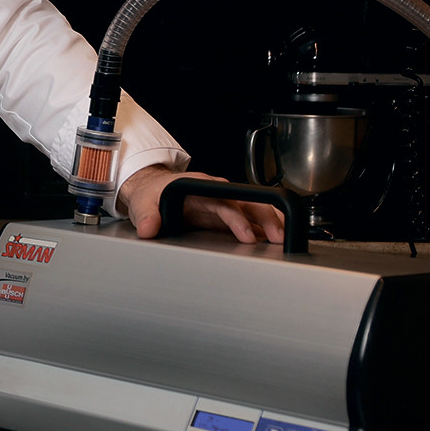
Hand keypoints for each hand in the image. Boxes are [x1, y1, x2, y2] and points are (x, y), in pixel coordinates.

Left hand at [119, 165, 285, 243]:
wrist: (152, 190)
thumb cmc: (153, 193)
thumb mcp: (145, 202)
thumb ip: (147, 216)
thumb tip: (148, 229)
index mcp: (202, 188)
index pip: (225, 203)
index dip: (238, 220)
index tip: (247, 235)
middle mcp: (217, 194)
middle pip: (249, 203)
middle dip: (266, 219)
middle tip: (278, 238)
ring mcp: (224, 205)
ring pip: (255, 210)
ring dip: (271, 223)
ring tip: (285, 240)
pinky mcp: (225, 217)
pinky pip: (250, 221)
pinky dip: (263, 230)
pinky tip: (273, 242)